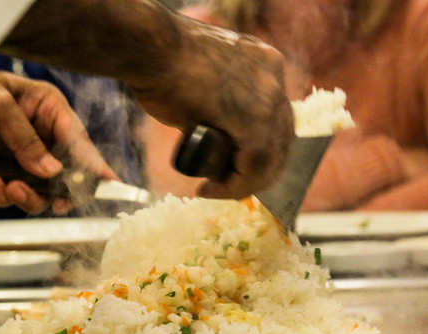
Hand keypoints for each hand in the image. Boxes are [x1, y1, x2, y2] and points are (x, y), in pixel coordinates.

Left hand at [0, 69, 115, 213]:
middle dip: (58, 190)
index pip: (78, 141)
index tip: (110, 184)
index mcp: (48, 110)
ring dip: (26, 196)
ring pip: (40, 192)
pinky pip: (11, 196)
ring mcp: (23, 158)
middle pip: (65, 174)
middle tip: (55, 199)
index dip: (94, 165)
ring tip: (7, 184)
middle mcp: (41, 137)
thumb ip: (25, 140)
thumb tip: (51, 173)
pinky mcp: (2, 173)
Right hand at [134, 19, 293, 198]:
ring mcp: (268, 96)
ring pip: (270, 157)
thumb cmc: (160, 62)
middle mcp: (273, 78)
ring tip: (213, 190)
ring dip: (243, 183)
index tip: (233, 170)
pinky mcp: (255, 117)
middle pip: (279, 140)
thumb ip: (218, 100)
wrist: (148, 48)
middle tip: (224, 186)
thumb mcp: (202, 80)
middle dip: (255, 172)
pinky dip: (235, 185)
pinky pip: (255, 164)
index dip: (258, 152)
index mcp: (265, 64)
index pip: (275, 120)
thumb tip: (213, 129)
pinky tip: (211, 189)